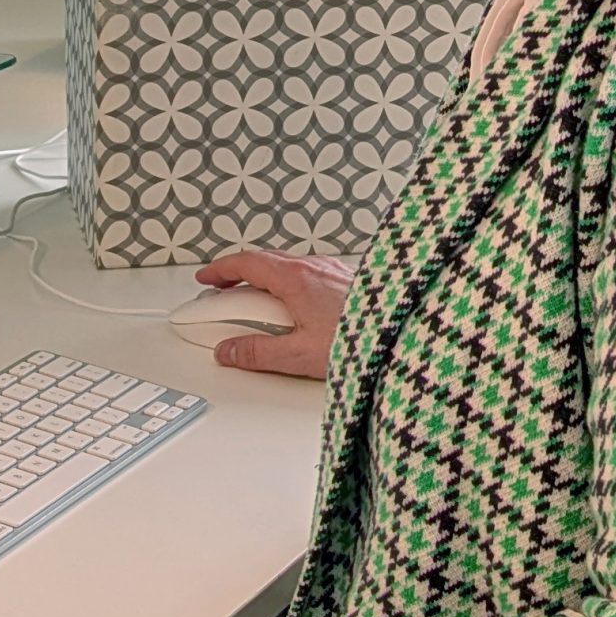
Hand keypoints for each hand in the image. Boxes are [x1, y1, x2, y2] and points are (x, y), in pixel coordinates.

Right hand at [194, 249, 354, 378]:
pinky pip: (309, 276)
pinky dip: (289, 287)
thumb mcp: (301, 354)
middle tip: (222, 296)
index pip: (246, 262)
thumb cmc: (367, 339)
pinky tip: (296, 311)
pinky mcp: (349, 283)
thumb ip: (259, 352)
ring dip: (265, 282)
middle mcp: (315, 267)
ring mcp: (334, 272)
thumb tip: (230, 351)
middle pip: (265, 262)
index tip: (205, 279)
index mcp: (297, 278)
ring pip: (289, 268)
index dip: (220, 270)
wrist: (411, 334)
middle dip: (238, 277)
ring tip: (255, 308)